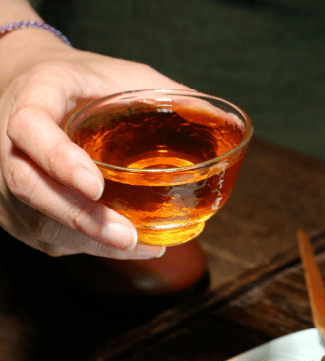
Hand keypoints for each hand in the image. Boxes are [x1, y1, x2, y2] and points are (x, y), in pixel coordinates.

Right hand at [0, 34, 186, 257]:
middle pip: (30, 187)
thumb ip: (168, 95)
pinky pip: (46, 236)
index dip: (59, 159)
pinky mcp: (17, 210)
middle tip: (127, 236)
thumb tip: (228, 122)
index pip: (29, 129)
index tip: (95, 184)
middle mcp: (7, 143)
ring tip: (140, 247)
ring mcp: (5, 181)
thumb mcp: (123, 74)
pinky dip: (86, 246)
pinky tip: (124, 247)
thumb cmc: (83, 83)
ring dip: (89, 241)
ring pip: (37, 220)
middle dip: (80, 218)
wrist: (33, 89)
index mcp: (31, 99)